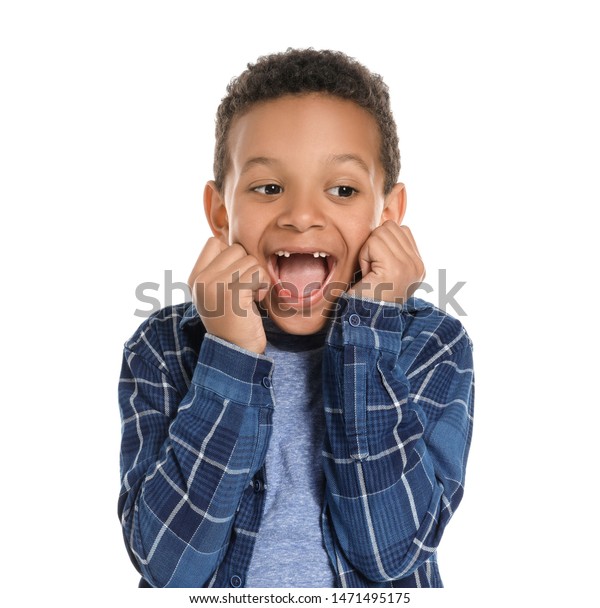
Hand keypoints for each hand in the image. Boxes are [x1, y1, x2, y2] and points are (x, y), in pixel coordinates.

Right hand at [188, 238, 270, 353]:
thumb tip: (236, 243)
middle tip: (246, 289)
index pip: (213, 242)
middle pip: (236, 249)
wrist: (236, 351)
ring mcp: (214, 286)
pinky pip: (257, 273)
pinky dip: (263, 285)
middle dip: (248, 267)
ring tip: (251, 296)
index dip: (232, 256)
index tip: (235, 277)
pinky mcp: (233, 294)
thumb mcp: (217, 292)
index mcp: (194, 278)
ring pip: (249, 260)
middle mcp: (200, 281)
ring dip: (258, 277)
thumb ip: (220, 268)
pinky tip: (256, 300)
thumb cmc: (234, 320)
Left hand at [348, 221, 424, 303]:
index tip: (378, 268)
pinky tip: (367, 275)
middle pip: (391, 227)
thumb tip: (385, 224)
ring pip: (382, 232)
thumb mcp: (384, 270)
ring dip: (368, 251)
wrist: (364, 322)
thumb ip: (391, 249)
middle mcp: (419, 266)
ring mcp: (410, 266)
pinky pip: (373, 242)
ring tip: (370, 273)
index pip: (402, 229)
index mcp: (419, 266)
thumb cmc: (366, 296)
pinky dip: (364, 257)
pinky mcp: (396, 268)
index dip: (381, 243)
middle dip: (374, 245)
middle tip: (372, 271)